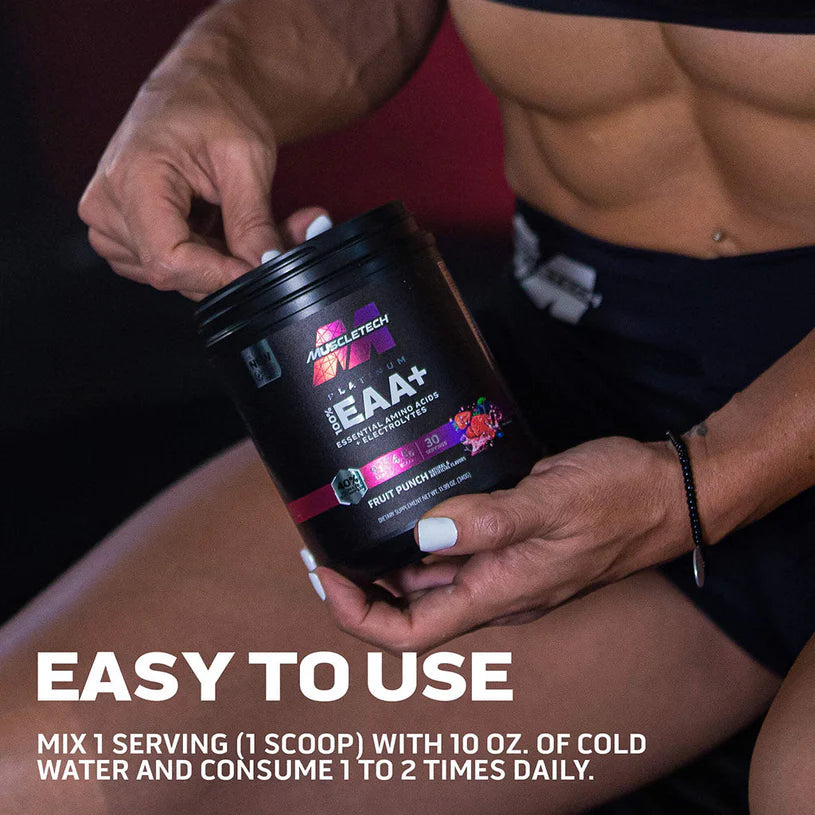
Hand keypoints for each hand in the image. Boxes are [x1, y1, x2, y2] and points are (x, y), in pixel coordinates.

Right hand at [78, 50, 325, 298]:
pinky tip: (227, 229)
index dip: (220, 275)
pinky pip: (176, 270)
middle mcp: (107, 210)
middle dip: (234, 265)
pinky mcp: (126, 241)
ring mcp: (110, 229)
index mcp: (131, 181)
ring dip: (227, 262)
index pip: (169, 261)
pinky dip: (212, 259)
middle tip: (279, 237)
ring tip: (251, 224)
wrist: (194, 92)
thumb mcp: (246, 158)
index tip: (261, 267)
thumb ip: (253, 221)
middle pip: (178, 274)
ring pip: (182, 278)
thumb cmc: (214, 108)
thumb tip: (267, 267)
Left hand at [314, 436, 690, 652]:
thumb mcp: (552, 504)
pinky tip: (410, 501)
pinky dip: (423, 531)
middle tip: (324, 540)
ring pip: (429, 577)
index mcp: (499, 594)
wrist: (670, 491)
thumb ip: (489, 520)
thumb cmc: (620, 501)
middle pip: (409, 608)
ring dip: (387, 557)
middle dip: (359, 583)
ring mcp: (505, 567)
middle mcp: (495, 590)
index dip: (357, 615)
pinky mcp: (512, 541)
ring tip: (354, 517)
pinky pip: (455, 546)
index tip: (324, 575)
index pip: (408, 634)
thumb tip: (423, 530)